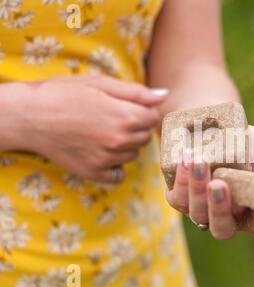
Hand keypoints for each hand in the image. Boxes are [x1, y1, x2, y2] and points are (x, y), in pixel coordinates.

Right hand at [9, 75, 166, 182]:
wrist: (29, 116)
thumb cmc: (64, 93)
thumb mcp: (101, 83)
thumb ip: (136, 92)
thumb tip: (164, 96)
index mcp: (126, 117)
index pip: (154, 118)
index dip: (142, 110)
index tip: (127, 106)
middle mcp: (120, 141)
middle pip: (145, 137)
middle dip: (136, 127)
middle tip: (112, 117)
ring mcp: (108, 160)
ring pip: (133, 155)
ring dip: (125, 145)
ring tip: (101, 131)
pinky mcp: (94, 173)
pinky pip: (118, 174)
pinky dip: (114, 165)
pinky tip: (100, 151)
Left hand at [166, 125, 253, 239]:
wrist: (212, 124)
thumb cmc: (245, 142)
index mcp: (249, 210)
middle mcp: (224, 214)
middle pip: (222, 228)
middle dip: (220, 209)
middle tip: (221, 184)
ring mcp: (199, 207)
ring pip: (197, 212)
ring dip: (197, 189)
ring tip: (198, 161)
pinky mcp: (179, 196)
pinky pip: (177, 198)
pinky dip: (180, 180)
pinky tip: (185, 159)